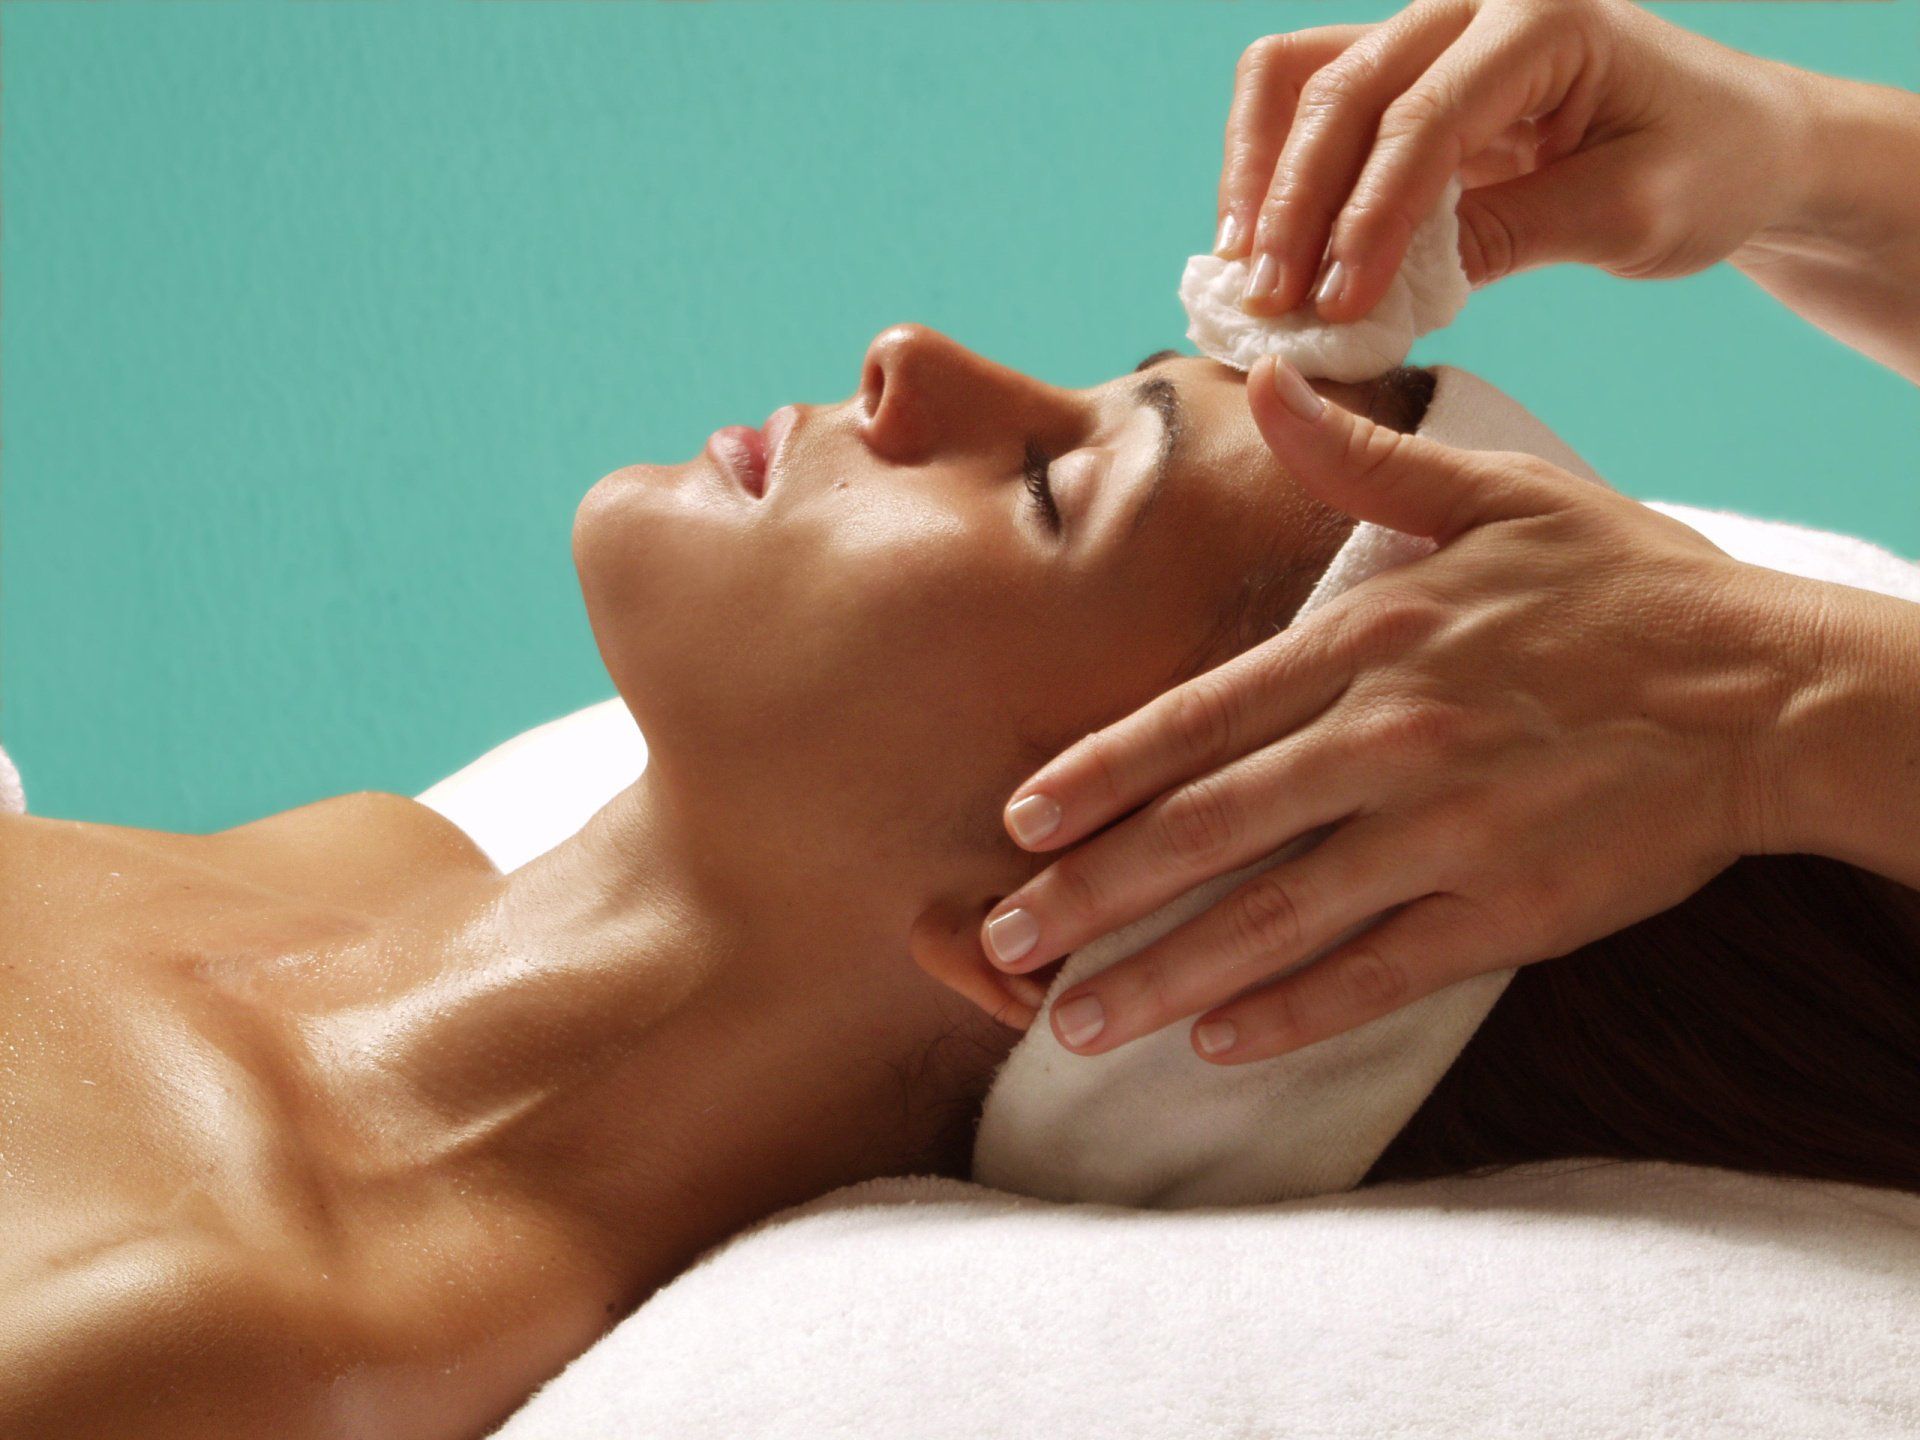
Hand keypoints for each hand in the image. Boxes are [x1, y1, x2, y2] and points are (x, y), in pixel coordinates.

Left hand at [979, 356, 1832, 1063]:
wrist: (1773, 687)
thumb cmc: (1626, 588)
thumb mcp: (1497, 493)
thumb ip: (1360, 456)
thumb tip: (1261, 381)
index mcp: (1375, 637)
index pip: (1200, 718)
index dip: (1100, 775)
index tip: (1019, 822)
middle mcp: (1392, 738)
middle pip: (1209, 829)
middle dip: (1093, 895)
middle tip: (1003, 945)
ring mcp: (1449, 833)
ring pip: (1275, 918)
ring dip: (1164, 975)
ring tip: (1075, 1021)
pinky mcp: (1510, 910)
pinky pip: (1378, 972)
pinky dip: (1293, 1012)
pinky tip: (1216, 1042)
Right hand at [1218, 0, 1807, 320]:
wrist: (1732, 139)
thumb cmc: (1704, 167)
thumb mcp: (1627, 214)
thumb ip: (1510, 236)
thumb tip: (1385, 286)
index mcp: (1545, 16)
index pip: (1424, 117)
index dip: (1369, 218)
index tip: (1338, 307)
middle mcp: (1469, 5)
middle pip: (1337, 86)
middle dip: (1292, 204)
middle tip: (1269, 306)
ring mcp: (1428, 35)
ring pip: (1295, 79)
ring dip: (1259, 179)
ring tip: (1246, 275)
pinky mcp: (1403, 81)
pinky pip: (1306, 106)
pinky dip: (1271, 174)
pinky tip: (1262, 247)